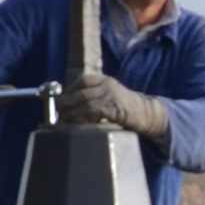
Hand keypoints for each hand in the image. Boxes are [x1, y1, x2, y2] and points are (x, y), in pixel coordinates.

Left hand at [52, 74, 168, 143]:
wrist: (146, 113)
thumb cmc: (124, 107)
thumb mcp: (109, 96)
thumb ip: (94, 97)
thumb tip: (70, 105)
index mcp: (106, 80)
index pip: (83, 80)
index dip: (69, 90)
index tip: (60, 100)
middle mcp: (108, 85)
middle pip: (81, 92)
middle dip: (66, 103)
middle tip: (58, 113)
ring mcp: (112, 96)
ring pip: (86, 102)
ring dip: (72, 112)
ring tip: (64, 120)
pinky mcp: (116, 109)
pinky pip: (95, 112)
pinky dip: (84, 118)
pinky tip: (79, 124)